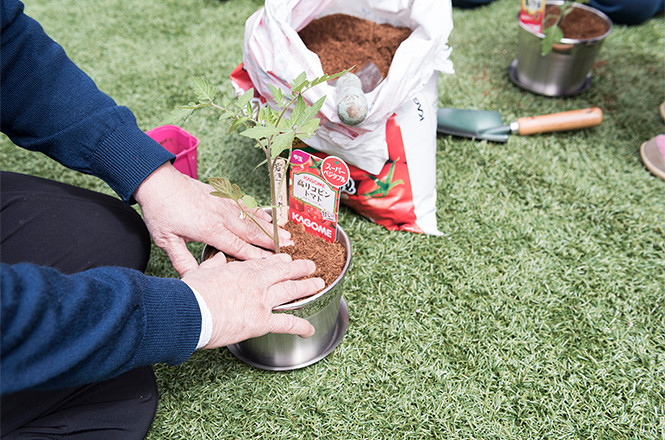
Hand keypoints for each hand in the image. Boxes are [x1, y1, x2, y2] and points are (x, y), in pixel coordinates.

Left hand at [134, 163, 291, 275]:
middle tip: (290, 247)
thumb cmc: (161, 210)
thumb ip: (182, 260)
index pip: (238, 246)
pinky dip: (259, 212)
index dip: (256, 256)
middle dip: (271, 242)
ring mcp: (223, 204)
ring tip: (286, 234)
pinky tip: (267, 216)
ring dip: (270, 227)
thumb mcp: (166, 240)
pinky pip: (246, 205)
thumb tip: (192, 279)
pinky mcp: (222, 195)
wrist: (158, 181)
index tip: (272, 262)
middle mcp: (221, 216)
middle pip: (251, 232)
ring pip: (252, 217)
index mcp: (209, 229)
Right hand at [181, 253, 319, 347]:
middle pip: (284, 272)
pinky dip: (301, 326)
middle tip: (310, 266)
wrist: (191, 311)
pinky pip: (287, 323)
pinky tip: (309, 329)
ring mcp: (261, 301)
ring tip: (319, 284)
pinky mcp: (262, 321)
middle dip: (300, 268)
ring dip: (307, 287)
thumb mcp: (201, 271)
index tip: (286, 259)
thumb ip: (213, 265)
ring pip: (291, 291)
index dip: (279, 261)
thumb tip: (217, 259)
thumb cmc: (192, 294)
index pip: (265, 263)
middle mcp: (256, 282)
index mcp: (241, 270)